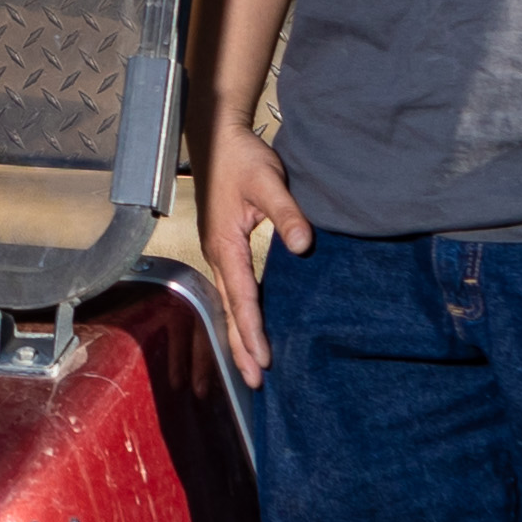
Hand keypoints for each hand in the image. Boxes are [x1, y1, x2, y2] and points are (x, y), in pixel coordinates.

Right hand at [200, 124, 310, 385]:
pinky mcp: (225, 247)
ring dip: (239, 336)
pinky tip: (250, 328)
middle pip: (230, 311)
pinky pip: (233, 291)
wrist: (218, 139)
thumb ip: (287, 213)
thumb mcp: (269, 181)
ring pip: (229, 304)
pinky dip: (240, 315)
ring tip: (251, 367)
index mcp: (226, 245)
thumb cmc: (242, 159)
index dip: (253, 331)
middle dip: (241, 347)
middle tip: (255, 382)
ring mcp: (219, 252)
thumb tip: (302, 245)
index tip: (264, 359)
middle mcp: (218, 255)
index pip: (242, 298)